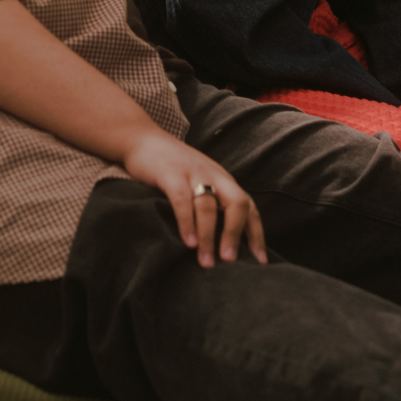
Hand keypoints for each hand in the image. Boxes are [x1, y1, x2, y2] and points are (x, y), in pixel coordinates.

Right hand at [122, 130, 266, 268]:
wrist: (140, 137)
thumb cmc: (171, 166)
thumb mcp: (198, 180)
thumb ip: (210, 201)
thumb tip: (222, 242)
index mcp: (222, 179)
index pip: (249, 206)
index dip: (256, 233)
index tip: (261, 261)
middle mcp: (213, 175)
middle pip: (236, 203)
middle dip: (235, 234)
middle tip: (229, 261)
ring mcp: (192, 172)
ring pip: (208, 206)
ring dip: (208, 237)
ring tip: (206, 262)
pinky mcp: (170, 173)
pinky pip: (182, 200)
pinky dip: (187, 223)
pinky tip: (188, 242)